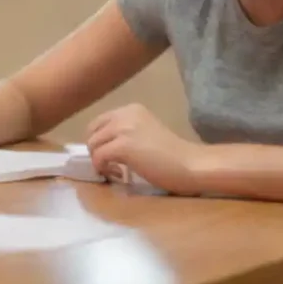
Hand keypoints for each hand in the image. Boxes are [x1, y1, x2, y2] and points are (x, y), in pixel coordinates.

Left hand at [86, 103, 205, 195]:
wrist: (190, 164)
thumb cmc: (172, 154)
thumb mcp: (144, 132)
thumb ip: (125, 132)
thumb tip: (101, 145)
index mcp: (131, 109)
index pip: (99, 122)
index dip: (99, 141)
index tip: (109, 155)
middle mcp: (124, 114)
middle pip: (92, 132)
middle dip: (96, 150)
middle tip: (110, 165)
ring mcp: (123, 129)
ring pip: (93, 145)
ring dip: (99, 161)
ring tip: (116, 171)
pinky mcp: (122, 146)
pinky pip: (99, 158)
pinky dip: (103, 168)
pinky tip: (119, 174)